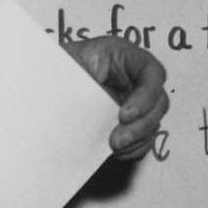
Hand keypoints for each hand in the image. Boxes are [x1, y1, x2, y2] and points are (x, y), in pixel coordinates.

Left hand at [65, 32, 169, 157]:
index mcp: (126, 57)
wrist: (48, 87)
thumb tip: (99, 78)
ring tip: (114, 146)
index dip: (146, 96)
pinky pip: (143, 140)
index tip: (124, 115)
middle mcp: (136, 80)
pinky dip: (133, 148)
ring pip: (153, 123)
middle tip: (117, 139)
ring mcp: (136, 103)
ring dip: (137, 138)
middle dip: (141, 124)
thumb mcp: (72, 56)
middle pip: (159, 102)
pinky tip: (116, 151)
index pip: (152, 73)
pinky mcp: (131, 123)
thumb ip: (88, 64)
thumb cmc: (62, 65)